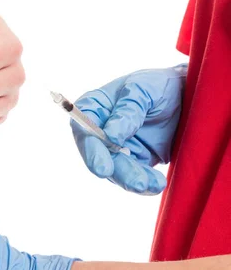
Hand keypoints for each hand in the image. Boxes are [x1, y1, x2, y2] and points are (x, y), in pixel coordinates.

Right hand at [73, 65, 186, 194]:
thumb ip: (127, 110)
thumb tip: (111, 136)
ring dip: (133, 179)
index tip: (104, 166)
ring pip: (116, 170)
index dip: (90, 148)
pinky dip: (145, 183)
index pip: (82, 128)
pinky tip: (155, 185)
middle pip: (99, 156)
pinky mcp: (133, 161)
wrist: (186, 96)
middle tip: (135, 182)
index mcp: (94, 108)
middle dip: (116, 170)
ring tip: (153, 184)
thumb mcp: (144, 89)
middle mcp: (99, 131)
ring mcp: (115, 149)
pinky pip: (134, 177)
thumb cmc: (158, 85)